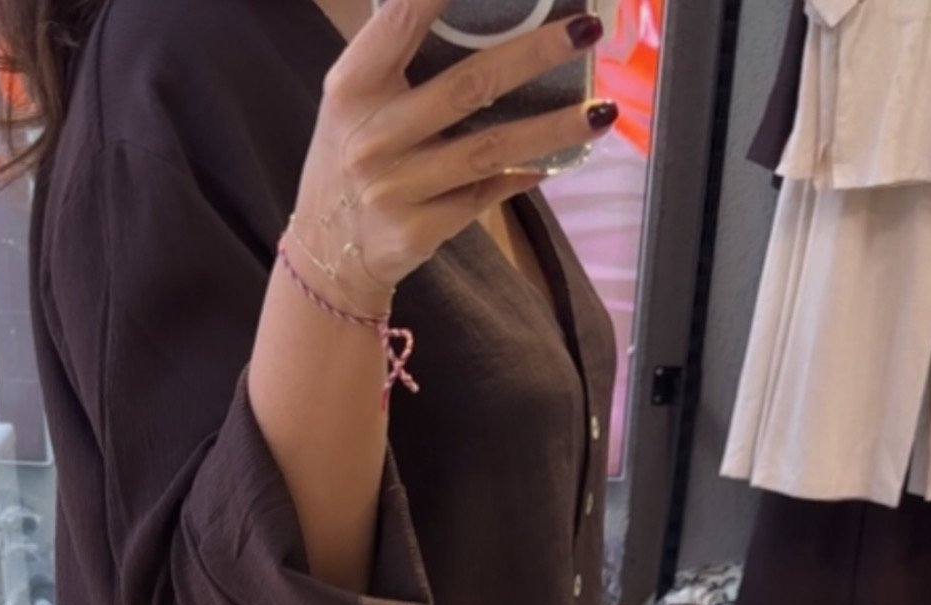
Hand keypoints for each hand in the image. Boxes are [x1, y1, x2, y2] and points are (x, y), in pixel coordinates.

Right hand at [290, 0, 612, 313]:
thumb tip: (487, 12)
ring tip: (602, 111)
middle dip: (534, 53)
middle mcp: (371, 137)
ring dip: (553, 128)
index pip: (402, 20)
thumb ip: (399, 53)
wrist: (328, 254)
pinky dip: (523, 177)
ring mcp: (395, 190)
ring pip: (490, 148)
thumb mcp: (357, 99)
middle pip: (468, 85)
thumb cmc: (353, 156)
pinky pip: (484, 195)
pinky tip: (555, 162)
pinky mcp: (417, 232)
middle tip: (584, 30)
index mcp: (353, 87)